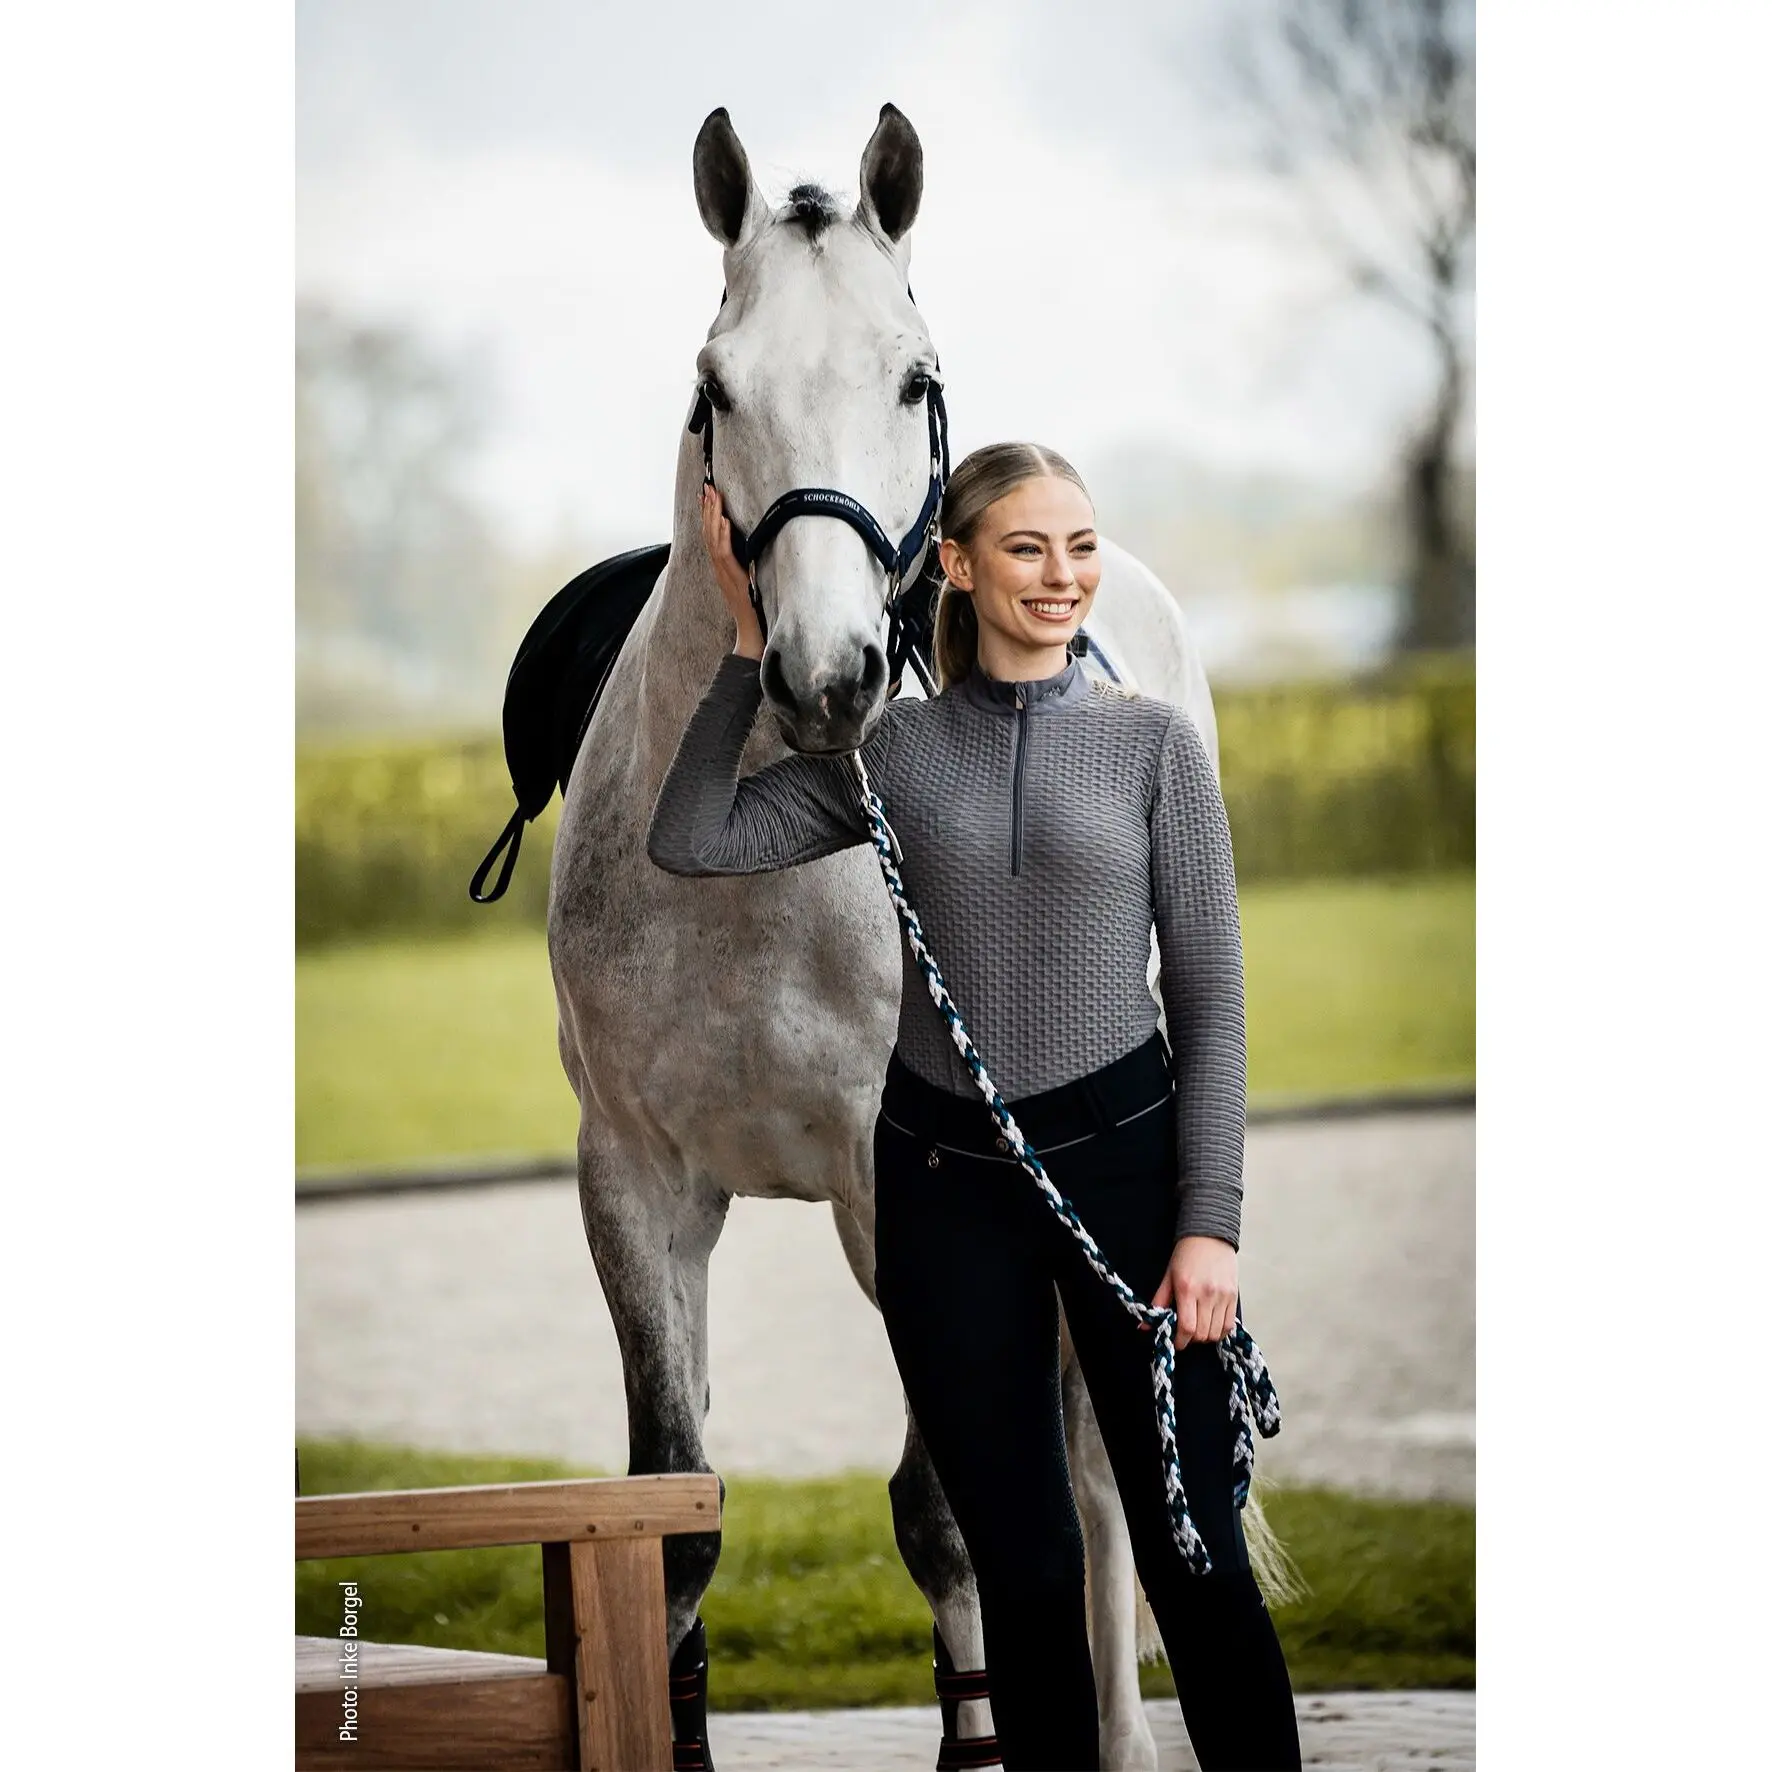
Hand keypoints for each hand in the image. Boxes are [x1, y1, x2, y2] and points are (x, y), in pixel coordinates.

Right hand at [700, 484, 764, 659]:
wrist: (750, 631)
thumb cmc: (752, 608)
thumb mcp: (749, 580)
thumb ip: (746, 565)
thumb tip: (752, 548)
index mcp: (722, 567)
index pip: (711, 535)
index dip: (708, 515)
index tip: (706, 495)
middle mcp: (720, 568)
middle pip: (709, 533)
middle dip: (707, 508)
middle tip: (706, 486)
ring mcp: (724, 573)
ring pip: (713, 540)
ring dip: (713, 517)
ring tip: (713, 496)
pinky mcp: (733, 579)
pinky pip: (724, 554)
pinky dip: (723, 537)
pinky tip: (725, 522)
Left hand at [1149, 1235, 1237, 1348]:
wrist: (1210, 1235)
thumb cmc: (1186, 1255)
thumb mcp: (1168, 1276)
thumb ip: (1159, 1302)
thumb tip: (1144, 1326)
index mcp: (1187, 1289)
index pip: (1187, 1327)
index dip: (1180, 1341)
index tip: (1176, 1343)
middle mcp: (1207, 1294)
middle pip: (1202, 1333)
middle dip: (1192, 1340)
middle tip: (1186, 1334)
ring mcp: (1223, 1296)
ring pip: (1217, 1332)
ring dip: (1206, 1337)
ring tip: (1199, 1329)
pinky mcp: (1234, 1296)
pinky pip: (1229, 1325)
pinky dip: (1220, 1331)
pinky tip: (1211, 1324)